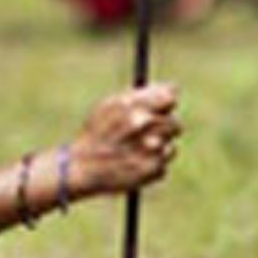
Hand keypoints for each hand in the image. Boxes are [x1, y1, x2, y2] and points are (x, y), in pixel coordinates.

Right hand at [68, 82, 182, 199]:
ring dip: (158, 147)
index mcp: (133, 105)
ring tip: (136, 151)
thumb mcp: (109, 106)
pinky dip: (153, 164)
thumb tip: (173, 89)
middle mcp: (143, 124)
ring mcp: (151, 147)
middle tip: (147, 135)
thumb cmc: (96, 132)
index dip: (167, 104)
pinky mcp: (154, 169)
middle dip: (163, 129)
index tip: (163, 110)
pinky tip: (134, 164)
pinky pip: (163, 162)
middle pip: (175, 123)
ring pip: (171, 144)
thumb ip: (141, 95)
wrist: (82, 167)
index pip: (170, 98)